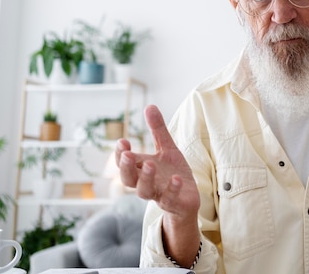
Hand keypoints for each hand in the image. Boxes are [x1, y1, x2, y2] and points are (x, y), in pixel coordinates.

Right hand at [115, 104, 199, 220]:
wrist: (187, 198)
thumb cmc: (172, 172)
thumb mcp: (167, 148)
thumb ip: (158, 130)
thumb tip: (149, 105)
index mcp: (140, 169)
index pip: (124, 163)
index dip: (121, 153)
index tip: (122, 141)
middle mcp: (145, 183)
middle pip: (128, 179)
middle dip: (126, 167)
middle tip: (128, 154)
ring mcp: (158, 194)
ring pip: (144, 191)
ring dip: (146, 178)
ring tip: (150, 164)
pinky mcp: (173, 202)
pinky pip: (169, 198)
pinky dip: (172, 189)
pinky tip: (176, 179)